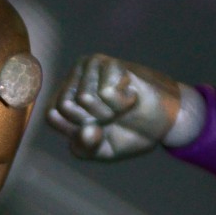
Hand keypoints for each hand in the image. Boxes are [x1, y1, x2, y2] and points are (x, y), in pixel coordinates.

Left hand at [46, 54, 191, 160]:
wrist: (164, 122)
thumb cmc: (128, 133)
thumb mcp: (100, 151)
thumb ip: (84, 147)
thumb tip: (87, 130)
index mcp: (64, 97)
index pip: (52, 115)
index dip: (76, 129)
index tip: (96, 128)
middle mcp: (74, 78)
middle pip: (65, 105)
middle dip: (92, 119)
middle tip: (111, 116)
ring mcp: (92, 67)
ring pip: (85, 97)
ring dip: (109, 111)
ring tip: (121, 106)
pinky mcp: (111, 63)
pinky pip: (106, 92)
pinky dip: (122, 102)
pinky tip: (131, 96)